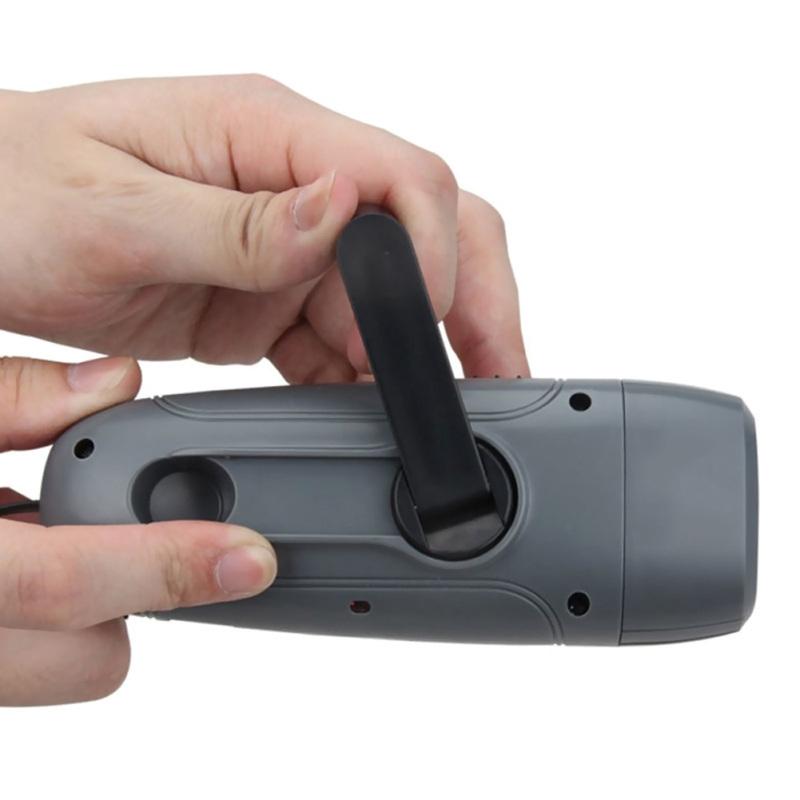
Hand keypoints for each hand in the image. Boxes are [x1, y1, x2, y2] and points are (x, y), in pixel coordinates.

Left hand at [0, 75, 528, 380]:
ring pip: (392, 295)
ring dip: (423, 354)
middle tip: (498, 377)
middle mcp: (292, 183)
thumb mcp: (114, 211)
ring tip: (441, 415)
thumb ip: (235, 221)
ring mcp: (285, 243)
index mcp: (267, 133)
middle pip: (427, 231)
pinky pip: (340, 336)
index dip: (435, 257)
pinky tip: (374, 413)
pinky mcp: (269, 293)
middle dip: (472, 304)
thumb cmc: (15, 193)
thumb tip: (341, 211)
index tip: (431, 333)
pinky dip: (365, 379)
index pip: (402, 178)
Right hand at [0, 355, 276, 705]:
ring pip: (77, 669)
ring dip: (92, 610)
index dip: (168, 568)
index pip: (63, 586)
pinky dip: (56, 623)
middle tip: (106, 529)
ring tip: (59, 542)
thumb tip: (111, 380)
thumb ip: (12, 399)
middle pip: (97, 660)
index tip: (250, 559)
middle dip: (129, 596)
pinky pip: (44, 664)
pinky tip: (32, 558)